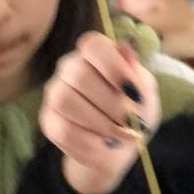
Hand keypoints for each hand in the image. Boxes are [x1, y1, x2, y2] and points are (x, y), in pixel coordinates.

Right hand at [40, 31, 160, 193]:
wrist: (118, 148)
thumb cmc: (133, 114)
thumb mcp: (144, 94)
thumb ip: (137, 74)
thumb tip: (126, 49)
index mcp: (95, 55)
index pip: (93, 45)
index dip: (112, 65)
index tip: (131, 90)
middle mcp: (69, 68)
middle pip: (79, 74)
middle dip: (109, 101)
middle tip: (129, 121)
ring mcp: (55, 94)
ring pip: (66, 101)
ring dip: (98, 121)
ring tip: (118, 134)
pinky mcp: (48, 120)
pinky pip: (63, 129)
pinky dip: (89, 140)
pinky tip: (103, 144)